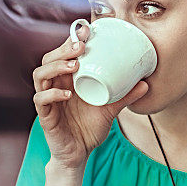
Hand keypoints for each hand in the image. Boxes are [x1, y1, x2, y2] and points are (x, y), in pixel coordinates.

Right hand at [32, 24, 148, 170]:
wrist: (79, 154)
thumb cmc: (90, 128)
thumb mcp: (111, 109)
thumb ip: (125, 96)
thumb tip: (146, 84)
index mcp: (69, 80)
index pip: (64, 55)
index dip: (71, 41)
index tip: (86, 31)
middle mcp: (56, 86)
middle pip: (49, 59)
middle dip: (63, 49)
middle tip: (81, 46)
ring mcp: (48, 100)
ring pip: (40, 75)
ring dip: (56, 67)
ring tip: (74, 66)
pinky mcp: (45, 116)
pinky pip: (40, 100)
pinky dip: (52, 95)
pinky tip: (67, 94)